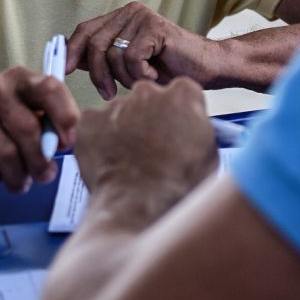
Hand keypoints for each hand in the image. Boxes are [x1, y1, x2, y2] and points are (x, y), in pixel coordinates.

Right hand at [0, 66, 80, 192]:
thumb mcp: (24, 112)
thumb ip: (46, 123)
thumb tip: (62, 145)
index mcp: (20, 77)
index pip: (50, 88)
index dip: (65, 116)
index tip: (67, 143)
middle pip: (28, 128)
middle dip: (40, 161)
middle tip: (44, 176)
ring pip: (7, 153)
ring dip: (18, 176)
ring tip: (20, 182)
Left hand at [66, 3, 217, 100]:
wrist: (208, 67)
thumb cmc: (170, 69)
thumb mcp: (129, 66)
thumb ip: (104, 59)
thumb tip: (73, 61)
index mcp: (121, 17)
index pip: (85, 30)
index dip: (72, 50)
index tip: (64, 70)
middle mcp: (130, 12)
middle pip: (95, 43)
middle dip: (98, 74)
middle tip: (108, 93)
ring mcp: (143, 17)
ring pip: (113, 54)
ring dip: (126, 77)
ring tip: (143, 80)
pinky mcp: (155, 27)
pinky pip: (132, 58)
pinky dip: (141, 74)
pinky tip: (155, 74)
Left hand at [75, 78, 217, 217]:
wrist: (139, 208)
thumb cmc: (177, 187)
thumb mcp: (209, 154)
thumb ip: (200, 129)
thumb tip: (194, 128)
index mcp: (183, 94)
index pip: (182, 94)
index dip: (180, 115)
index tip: (177, 130)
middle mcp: (148, 92)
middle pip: (149, 98)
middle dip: (150, 117)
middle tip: (151, 148)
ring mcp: (116, 104)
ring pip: (121, 112)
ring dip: (124, 129)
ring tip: (129, 161)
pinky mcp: (90, 120)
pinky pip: (95, 124)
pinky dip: (99, 138)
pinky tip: (109, 160)